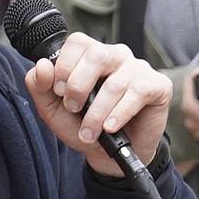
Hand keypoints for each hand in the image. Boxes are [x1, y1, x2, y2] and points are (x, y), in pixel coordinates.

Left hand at [23, 33, 170, 177]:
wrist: (111, 156)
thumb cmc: (84, 127)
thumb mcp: (54, 111)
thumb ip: (41, 87)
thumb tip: (41, 65)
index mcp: (90, 56)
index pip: (77, 42)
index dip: (65, 65)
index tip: (59, 91)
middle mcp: (116, 56)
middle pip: (96, 55)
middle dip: (78, 86)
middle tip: (73, 109)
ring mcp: (138, 69)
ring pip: (115, 82)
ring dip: (97, 113)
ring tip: (89, 133)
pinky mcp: (157, 85)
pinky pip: (137, 93)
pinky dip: (119, 114)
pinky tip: (111, 128)